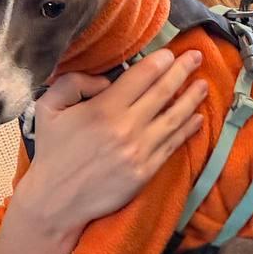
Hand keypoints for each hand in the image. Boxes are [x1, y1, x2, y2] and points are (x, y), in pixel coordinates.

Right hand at [0, 51, 205, 253]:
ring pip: (174, 117)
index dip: (160, 61)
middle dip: (182, 70)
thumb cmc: (52, 152)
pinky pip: (172, 144)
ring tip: (203, 85)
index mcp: (103, 109)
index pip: (142, 76)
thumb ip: (72, 82)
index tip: (170, 52)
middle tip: (196, 57)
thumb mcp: (49, 108)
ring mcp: (139, 151)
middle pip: (163, 91)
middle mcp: (126, 127)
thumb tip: (105, 79)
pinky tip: (196, 118)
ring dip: (192, 98)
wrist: (56, 201)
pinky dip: (187, 129)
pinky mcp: (145, 171)